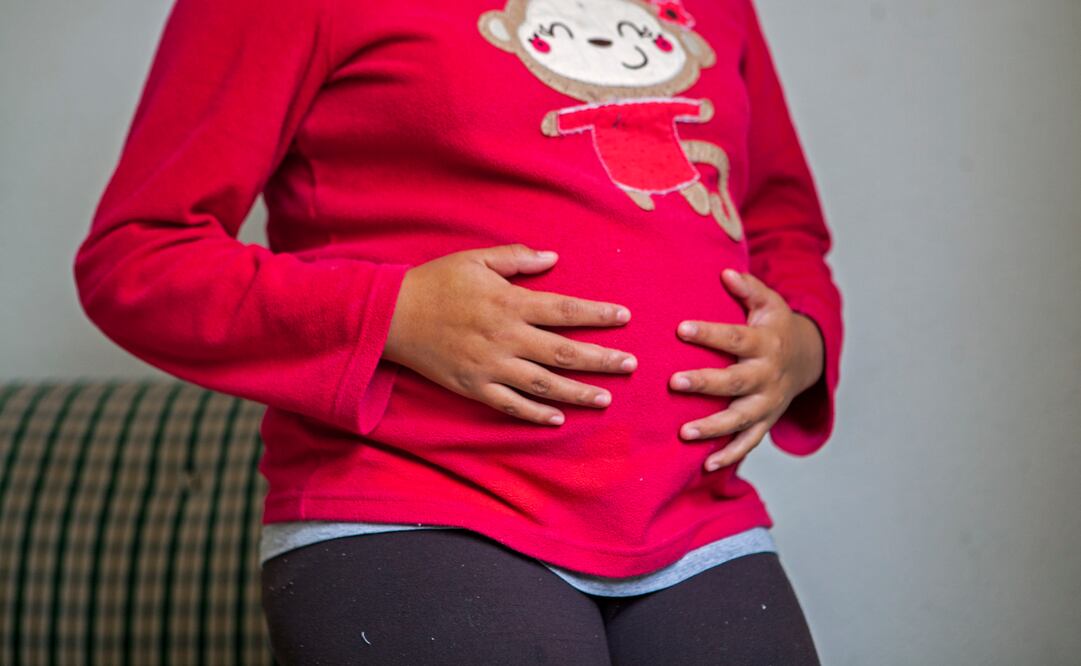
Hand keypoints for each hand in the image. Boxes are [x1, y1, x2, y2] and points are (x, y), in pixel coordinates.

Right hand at [383, 243, 637, 424]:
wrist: (390, 316)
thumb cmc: (436, 282)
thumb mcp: (475, 258)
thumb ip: (517, 258)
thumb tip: (553, 258)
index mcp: (509, 303)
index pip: (565, 309)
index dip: (598, 314)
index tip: (625, 317)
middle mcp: (505, 338)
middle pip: (564, 351)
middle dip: (602, 359)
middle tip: (632, 364)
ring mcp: (490, 367)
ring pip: (544, 384)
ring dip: (578, 392)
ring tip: (607, 398)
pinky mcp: (473, 387)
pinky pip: (510, 405)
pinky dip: (535, 414)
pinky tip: (558, 419)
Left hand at [670, 268, 823, 470]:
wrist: (807, 360)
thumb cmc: (775, 327)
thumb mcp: (769, 303)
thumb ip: (748, 289)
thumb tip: (726, 272)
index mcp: (766, 343)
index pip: (736, 338)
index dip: (710, 334)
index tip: (681, 328)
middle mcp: (768, 375)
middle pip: (737, 381)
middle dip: (706, 383)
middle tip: (675, 381)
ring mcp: (768, 403)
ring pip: (741, 418)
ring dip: (713, 427)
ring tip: (684, 432)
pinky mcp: (765, 422)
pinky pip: (749, 443)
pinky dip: (730, 455)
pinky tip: (706, 464)